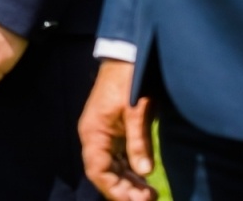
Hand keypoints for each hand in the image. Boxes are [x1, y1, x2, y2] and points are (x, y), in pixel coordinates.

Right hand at [79, 59, 157, 200]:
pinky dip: (130, 171)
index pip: (97, 170)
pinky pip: (119, 158)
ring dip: (128, 182)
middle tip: (149, 198)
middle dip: (124, 190)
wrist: (128, 55)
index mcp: (93, 132)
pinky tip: (144, 179)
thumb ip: (138, 141)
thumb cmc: (128, 79)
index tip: (137, 199)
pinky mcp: (115, 131)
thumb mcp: (135, 110)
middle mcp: (95, 136)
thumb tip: (144, 172)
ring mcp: (105, 134)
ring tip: (149, 194)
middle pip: (104, 173)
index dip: (115, 189)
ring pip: (112, 167)